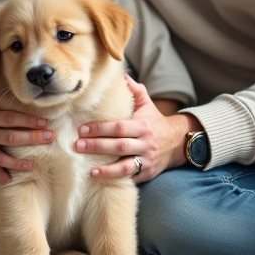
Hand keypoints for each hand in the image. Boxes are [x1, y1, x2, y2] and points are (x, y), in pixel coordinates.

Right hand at [0, 99, 52, 184]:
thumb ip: (7, 106)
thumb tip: (34, 105)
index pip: (10, 118)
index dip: (28, 120)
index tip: (44, 122)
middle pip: (9, 137)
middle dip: (31, 138)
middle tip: (49, 137)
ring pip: (0, 156)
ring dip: (16, 162)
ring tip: (31, 165)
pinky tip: (10, 180)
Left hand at [75, 75, 189, 182]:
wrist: (176, 143)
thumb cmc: (154, 121)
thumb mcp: (147, 104)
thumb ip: (134, 90)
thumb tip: (121, 75)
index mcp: (143, 125)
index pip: (119, 127)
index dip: (100, 128)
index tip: (82, 129)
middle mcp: (146, 143)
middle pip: (119, 146)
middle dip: (97, 146)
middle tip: (77, 145)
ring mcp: (147, 160)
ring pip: (125, 166)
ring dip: (106, 168)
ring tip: (88, 167)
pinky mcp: (147, 173)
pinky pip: (131, 177)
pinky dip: (115, 178)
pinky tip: (100, 178)